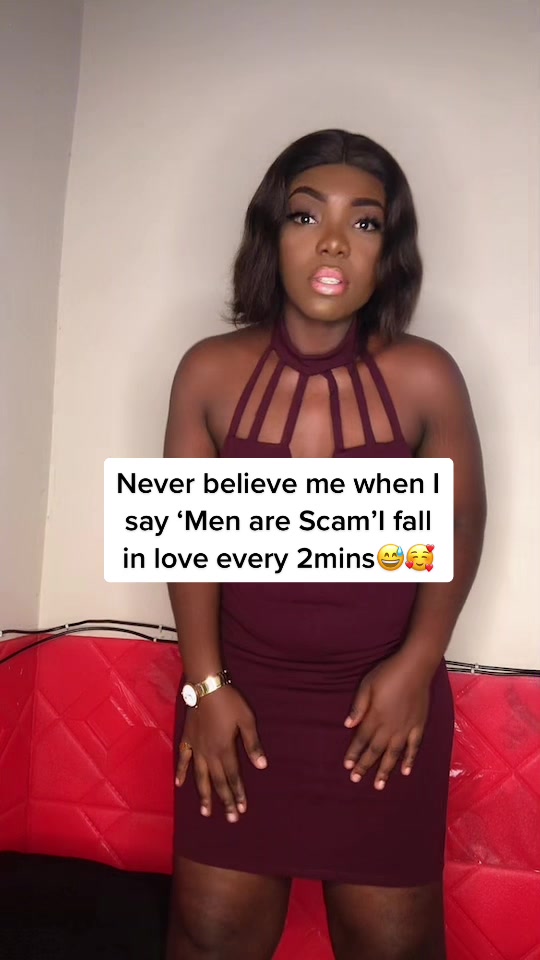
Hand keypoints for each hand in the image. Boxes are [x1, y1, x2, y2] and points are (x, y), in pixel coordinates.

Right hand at [175, 686, 267, 822]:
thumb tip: (262, 766)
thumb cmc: (230, 702)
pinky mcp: (187, 739)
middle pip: (217, 781)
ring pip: (200, 776)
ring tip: (205, 811)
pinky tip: (179, 784)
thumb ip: (253, 744)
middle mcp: (210, 753)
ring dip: (203, 794)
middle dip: (225, 800)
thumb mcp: (247, 721)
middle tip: (230, 818)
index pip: (233, 776)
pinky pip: (183, 759)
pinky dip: (181, 772)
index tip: (242, 809)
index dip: (238, 793)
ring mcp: (196, 747)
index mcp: (225, 749)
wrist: (207, 686)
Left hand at [343, 652, 430, 789]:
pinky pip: (413, 747)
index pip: (361, 739)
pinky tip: (405, 771)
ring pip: (393, 754)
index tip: (347, 766)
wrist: (415, 667)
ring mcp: (406, 728)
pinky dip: (409, 760)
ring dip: (385, 770)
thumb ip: (358, 706)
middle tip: (356, 780)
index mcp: (375, 716)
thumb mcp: (367, 685)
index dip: (354, 753)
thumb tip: (348, 725)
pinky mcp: (418, 726)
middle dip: (365, 765)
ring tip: (379, 785)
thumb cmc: (388, 673)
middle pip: (375, 750)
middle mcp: (390, 727)